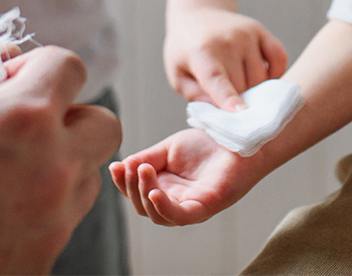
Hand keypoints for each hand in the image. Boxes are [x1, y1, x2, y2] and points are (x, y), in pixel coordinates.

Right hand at [0, 45, 121, 274]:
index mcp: (25, 119)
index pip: (71, 68)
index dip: (40, 67)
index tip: (11, 82)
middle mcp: (53, 170)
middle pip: (102, 126)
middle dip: (70, 117)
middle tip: (24, 126)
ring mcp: (51, 223)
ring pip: (84, 179)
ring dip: (57, 165)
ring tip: (1, 173)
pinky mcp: (40, 264)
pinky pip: (57, 224)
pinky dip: (36, 212)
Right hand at [110, 126, 262, 225]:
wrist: (236, 135)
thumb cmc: (207, 144)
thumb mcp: (169, 149)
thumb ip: (146, 159)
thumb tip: (121, 167)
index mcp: (165, 188)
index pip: (136, 194)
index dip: (122, 183)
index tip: (115, 166)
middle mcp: (176, 201)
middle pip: (144, 207)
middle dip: (131, 188)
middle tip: (131, 167)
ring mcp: (191, 206)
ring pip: (159, 215)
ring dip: (144, 195)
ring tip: (142, 172)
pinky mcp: (207, 206)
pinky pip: (182, 216)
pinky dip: (164, 208)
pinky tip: (153, 194)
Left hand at [164, 7, 288, 109]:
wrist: (196, 15)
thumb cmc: (185, 51)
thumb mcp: (178, 75)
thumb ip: (195, 96)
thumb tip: (221, 111)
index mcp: (201, 52)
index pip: (217, 78)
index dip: (228, 97)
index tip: (240, 112)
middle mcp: (227, 40)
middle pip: (242, 86)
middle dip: (237, 99)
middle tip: (225, 98)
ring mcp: (246, 33)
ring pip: (262, 78)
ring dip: (254, 89)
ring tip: (237, 84)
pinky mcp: (260, 30)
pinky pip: (279, 59)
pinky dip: (275, 73)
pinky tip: (261, 76)